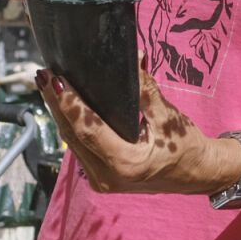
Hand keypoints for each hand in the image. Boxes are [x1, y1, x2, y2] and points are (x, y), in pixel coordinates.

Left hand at [37, 63, 240, 195]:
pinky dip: (71, 125)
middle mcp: (107, 176)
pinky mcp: (99, 177)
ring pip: (71, 141)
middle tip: (44, 74)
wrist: (196, 174)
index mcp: (125, 163)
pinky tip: (64, 106)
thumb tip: (133, 59)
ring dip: (60, 113)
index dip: (70, 103)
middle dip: (56, 103)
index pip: (88, 128)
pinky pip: (79, 147)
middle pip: (72, 134)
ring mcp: (100, 180)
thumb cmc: (187, 146)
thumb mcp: (168, 117)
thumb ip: (146, 91)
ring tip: (48, 85)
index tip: (57, 79)